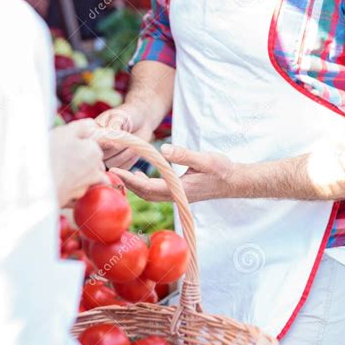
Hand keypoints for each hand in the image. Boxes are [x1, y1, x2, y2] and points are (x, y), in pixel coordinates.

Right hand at [50, 119, 105, 207]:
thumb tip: (92, 125)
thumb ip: (81, 127)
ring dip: (77, 177)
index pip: (90, 145)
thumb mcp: (64, 132)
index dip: (77, 144)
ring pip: (86, 180)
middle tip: (60, 157)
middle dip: (80, 161)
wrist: (35, 186)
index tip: (63, 145)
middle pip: (91, 163)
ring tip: (59, 172)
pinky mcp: (74, 200)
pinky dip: (70, 190)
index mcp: (94, 152)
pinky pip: (76, 194)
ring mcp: (85, 187)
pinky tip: (58, 185)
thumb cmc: (51, 154)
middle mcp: (95, 171)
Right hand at [95, 103, 152, 169]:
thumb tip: (112, 144)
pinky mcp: (120, 162)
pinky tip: (134, 149)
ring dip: (125, 154)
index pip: (92, 145)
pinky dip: (130, 159)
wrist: (142, 119)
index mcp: (93, 133)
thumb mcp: (119, 117)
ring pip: (112, 163)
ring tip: (132, 143)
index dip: (103, 145)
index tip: (114, 140)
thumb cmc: (128, 114)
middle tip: (127, 137)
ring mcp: (108, 156)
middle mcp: (99, 146)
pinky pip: (123, 167)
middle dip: (117, 148)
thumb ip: (113, 128)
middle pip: (102, 156)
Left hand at [111, 144, 238, 202]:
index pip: (148, 187)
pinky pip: (155, 191)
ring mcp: (177, 196)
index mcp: (179, 189)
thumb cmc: (222, 170)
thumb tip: (163, 148)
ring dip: (134, 185)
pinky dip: (144, 185)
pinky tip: (141, 176)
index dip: (130, 180)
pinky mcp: (178, 193)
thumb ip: (184, 154)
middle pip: (144, 194)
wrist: (234, 182)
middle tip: (110, 171)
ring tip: (121, 173)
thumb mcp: (205, 159)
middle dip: (126, 183)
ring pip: (149, 194)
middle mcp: (175, 196)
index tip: (115, 171)